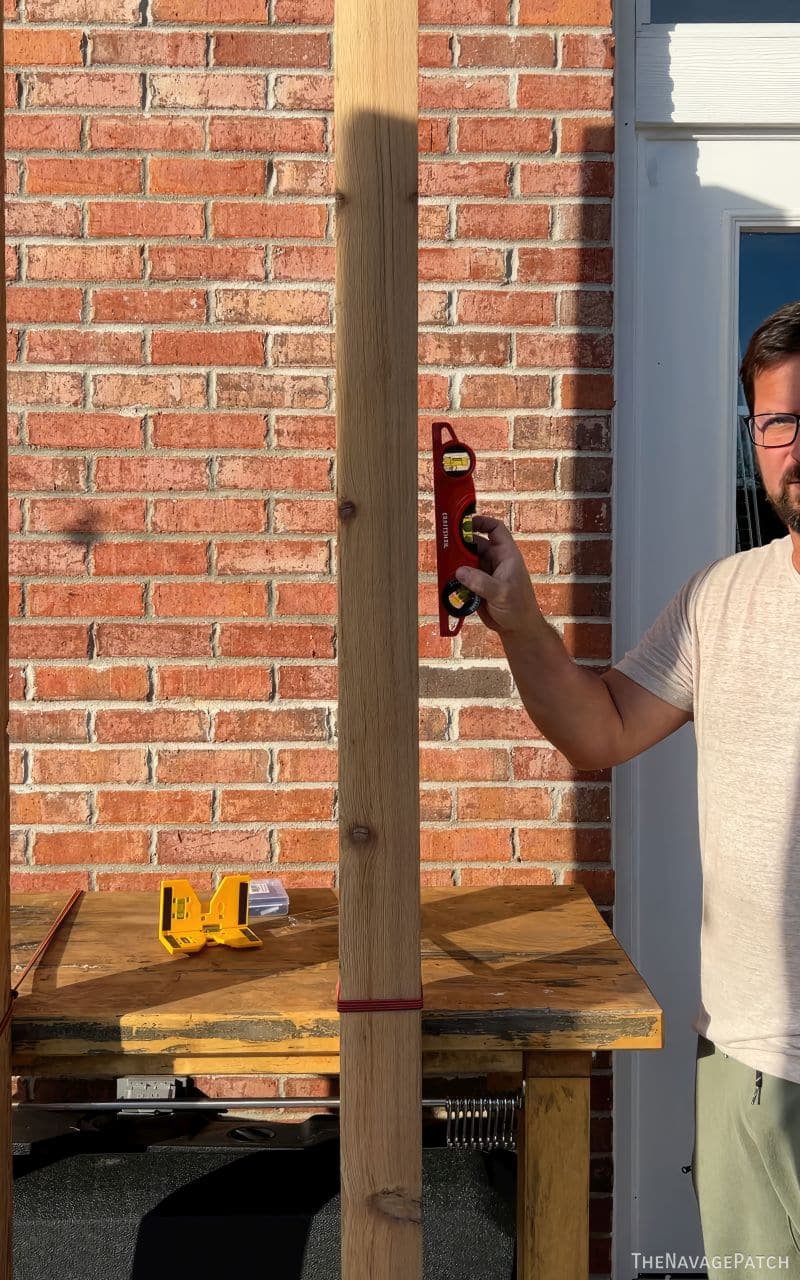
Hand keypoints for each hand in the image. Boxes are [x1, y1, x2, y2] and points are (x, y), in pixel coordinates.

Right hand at [455, 515, 542, 636]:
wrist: (518, 629)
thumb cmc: (519, 608)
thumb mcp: (502, 593)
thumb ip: (481, 582)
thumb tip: (460, 571)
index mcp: (507, 555)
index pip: (496, 529)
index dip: (482, 522)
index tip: (465, 522)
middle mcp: (495, 561)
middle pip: (475, 544)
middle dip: (461, 544)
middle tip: (445, 545)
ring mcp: (485, 573)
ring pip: (466, 560)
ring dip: (455, 562)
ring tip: (444, 565)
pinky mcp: (476, 586)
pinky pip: (462, 577)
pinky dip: (454, 578)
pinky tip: (447, 580)